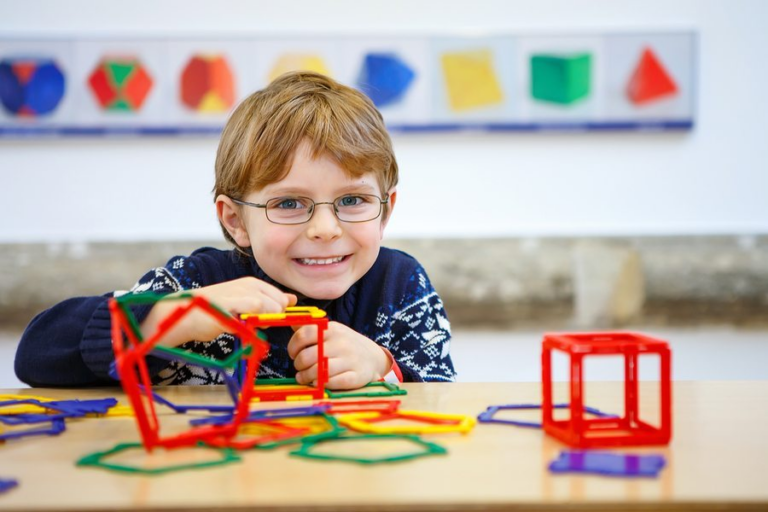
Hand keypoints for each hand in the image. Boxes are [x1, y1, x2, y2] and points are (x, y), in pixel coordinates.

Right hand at [141, 277, 296, 346]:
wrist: (184, 314)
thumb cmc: (216, 311)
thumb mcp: (246, 303)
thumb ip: (269, 302)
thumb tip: (293, 299)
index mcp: (253, 284)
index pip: (282, 298)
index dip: (279, 314)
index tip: (265, 322)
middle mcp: (248, 285)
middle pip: (279, 304)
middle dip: (273, 319)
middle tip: (252, 324)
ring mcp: (238, 294)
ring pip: (269, 308)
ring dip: (262, 321)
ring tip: (244, 324)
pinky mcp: (228, 306)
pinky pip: (252, 311)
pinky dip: (251, 323)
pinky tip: (238, 326)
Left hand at [287, 321, 391, 389]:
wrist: (374, 357)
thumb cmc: (346, 345)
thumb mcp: (331, 331)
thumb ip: (311, 327)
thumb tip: (290, 319)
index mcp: (331, 329)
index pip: (303, 335)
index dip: (292, 347)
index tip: (293, 354)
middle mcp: (340, 342)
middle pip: (307, 356)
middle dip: (298, 365)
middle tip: (299, 368)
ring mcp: (349, 359)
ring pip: (318, 371)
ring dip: (306, 377)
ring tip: (304, 378)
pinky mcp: (356, 376)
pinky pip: (333, 382)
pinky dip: (321, 384)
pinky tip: (318, 383)